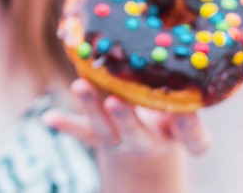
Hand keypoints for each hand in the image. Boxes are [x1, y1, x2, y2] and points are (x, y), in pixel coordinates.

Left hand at [42, 80, 209, 191]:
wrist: (144, 156)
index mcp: (173, 137)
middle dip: (126, 118)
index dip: (188, 127)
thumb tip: (194, 89)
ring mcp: (116, 138)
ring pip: (102, 127)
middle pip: (135, 134)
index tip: (183, 113)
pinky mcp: (96, 135)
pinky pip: (80, 130)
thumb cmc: (168, 126)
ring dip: (90, 107)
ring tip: (79, 86)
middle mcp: (144, 141)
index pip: (189, 138)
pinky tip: (48, 117)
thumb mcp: (184, 124)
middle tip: (115, 101)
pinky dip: (65, 124)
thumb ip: (191, 117)